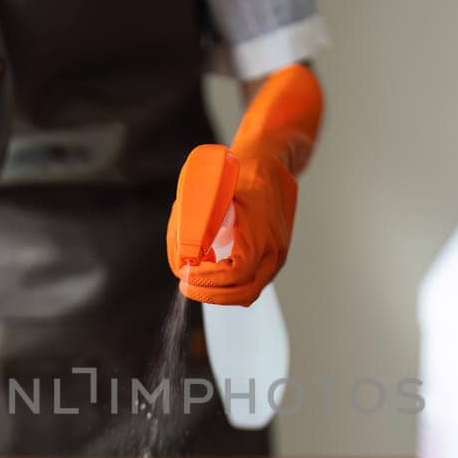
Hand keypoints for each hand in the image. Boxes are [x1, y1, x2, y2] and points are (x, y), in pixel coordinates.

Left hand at [166, 64, 322, 306]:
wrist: (272, 162)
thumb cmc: (241, 172)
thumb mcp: (213, 189)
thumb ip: (194, 222)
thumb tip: (180, 256)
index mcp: (261, 232)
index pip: (236, 272)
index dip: (209, 278)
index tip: (187, 273)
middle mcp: (274, 249)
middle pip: (244, 292)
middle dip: (211, 295)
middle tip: (186, 286)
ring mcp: (276, 256)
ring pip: (248, 291)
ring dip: (220, 293)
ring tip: (196, 279)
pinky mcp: (272, 257)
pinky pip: (252, 282)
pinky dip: (230, 285)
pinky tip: (211, 271)